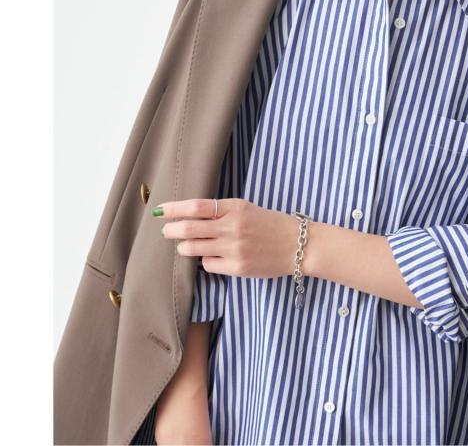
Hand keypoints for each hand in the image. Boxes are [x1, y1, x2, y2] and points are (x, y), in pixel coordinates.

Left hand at [153, 198, 299, 277]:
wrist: (299, 245)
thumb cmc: (271, 225)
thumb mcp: (247, 209)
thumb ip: (221, 211)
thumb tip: (189, 216)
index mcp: (236, 208)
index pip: (196, 207)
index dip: (174, 209)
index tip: (160, 210)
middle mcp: (233, 227)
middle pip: (189, 228)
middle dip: (171, 230)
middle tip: (166, 230)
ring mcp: (235, 249)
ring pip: (194, 249)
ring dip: (185, 247)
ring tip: (187, 245)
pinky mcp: (238, 268)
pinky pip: (208, 264)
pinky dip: (205, 260)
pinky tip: (212, 256)